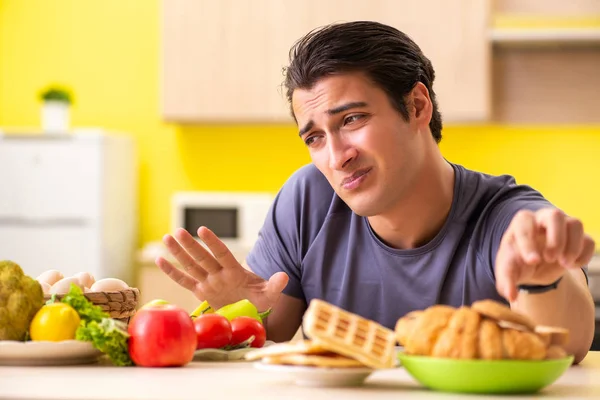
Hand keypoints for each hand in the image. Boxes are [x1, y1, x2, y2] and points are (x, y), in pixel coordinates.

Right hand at [155, 227, 288, 310]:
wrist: (253, 309)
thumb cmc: (260, 299)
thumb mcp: (269, 294)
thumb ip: (274, 285)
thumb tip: (284, 276)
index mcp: (234, 272)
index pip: (222, 254)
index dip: (212, 243)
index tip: (202, 230)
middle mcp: (219, 274)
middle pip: (202, 258)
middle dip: (191, 246)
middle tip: (178, 231)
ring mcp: (209, 282)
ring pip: (191, 266)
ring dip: (179, 253)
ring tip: (167, 238)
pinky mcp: (202, 292)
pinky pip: (184, 282)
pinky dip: (173, 272)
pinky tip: (160, 261)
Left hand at [495, 208, 594, 301]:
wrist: (533, 266)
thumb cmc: (517, 263)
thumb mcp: (508, 271)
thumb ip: (506, 281)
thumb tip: (511, 296)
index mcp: (522, 223)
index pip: (524, 222)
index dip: (529, 241)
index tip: (532, 261)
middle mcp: (543, 219)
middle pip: (554, 215)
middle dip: (555, 239)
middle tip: (550, 259)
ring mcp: (563, 226)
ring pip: (575, 224)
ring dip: (572, 247)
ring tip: (563, 264)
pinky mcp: (578, 237)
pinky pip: (589, 240)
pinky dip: (583, 255)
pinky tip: (572, 265)